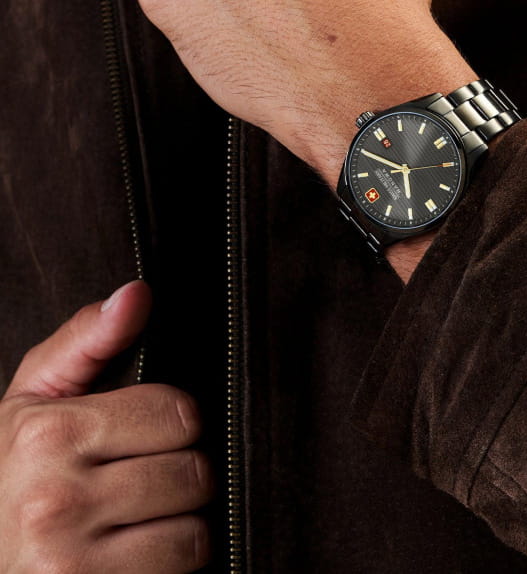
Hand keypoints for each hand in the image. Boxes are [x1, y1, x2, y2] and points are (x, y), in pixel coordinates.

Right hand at [0, 282, 212, 572]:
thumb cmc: (9, 477)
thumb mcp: (34, 399)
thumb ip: (88, 339)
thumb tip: (136, 294)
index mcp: (49, 436)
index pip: (181, 415)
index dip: (173, 423)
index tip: (146, 434)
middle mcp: (56, 501)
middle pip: (194, 474)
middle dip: (178, 475)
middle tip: (140, 480)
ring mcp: (71, 565)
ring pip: (194, 533)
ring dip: (177, 527)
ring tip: (136, 521)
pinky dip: (167, 568)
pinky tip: (132, 556)